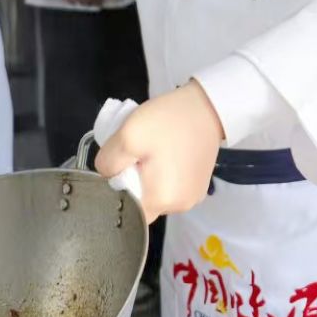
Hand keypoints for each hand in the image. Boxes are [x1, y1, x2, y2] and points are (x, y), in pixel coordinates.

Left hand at [95, 83, 223, 224]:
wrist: (208, 105)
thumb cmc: (168, 121)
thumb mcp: (127, 135)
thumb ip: (108, 162)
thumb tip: (109, 174)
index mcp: (162, 200)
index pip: (128, 211)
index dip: (118, 191)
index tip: (120, 167)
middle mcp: (180, 206)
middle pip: (142, 203)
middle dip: (133, 182)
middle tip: (135, 154)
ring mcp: (192, 196)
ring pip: (156, 194)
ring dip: (148, 177)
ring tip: (151, 151)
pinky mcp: (199, 184)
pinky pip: (171, 186)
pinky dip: (163, 173)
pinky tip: (166, 153)